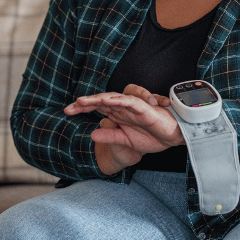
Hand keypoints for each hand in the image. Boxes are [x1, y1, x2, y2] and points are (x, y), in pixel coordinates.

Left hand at [65, 84, 182, 173]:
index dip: (82, 108)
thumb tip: (91, 134)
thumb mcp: (125, 141)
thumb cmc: (152, 136)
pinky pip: (128, 101)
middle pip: (100, 100)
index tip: (66, 112)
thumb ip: (109, 137)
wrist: (173, 138)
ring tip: (82, 102)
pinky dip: (117, 100)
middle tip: (69, 108)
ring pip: (112, 97)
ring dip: (97, 99)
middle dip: (84, 103)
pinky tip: (105, 102)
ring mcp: (132, 105)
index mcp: (118, 114)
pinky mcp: (143, 107)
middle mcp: (123, 107)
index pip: (97, 108)